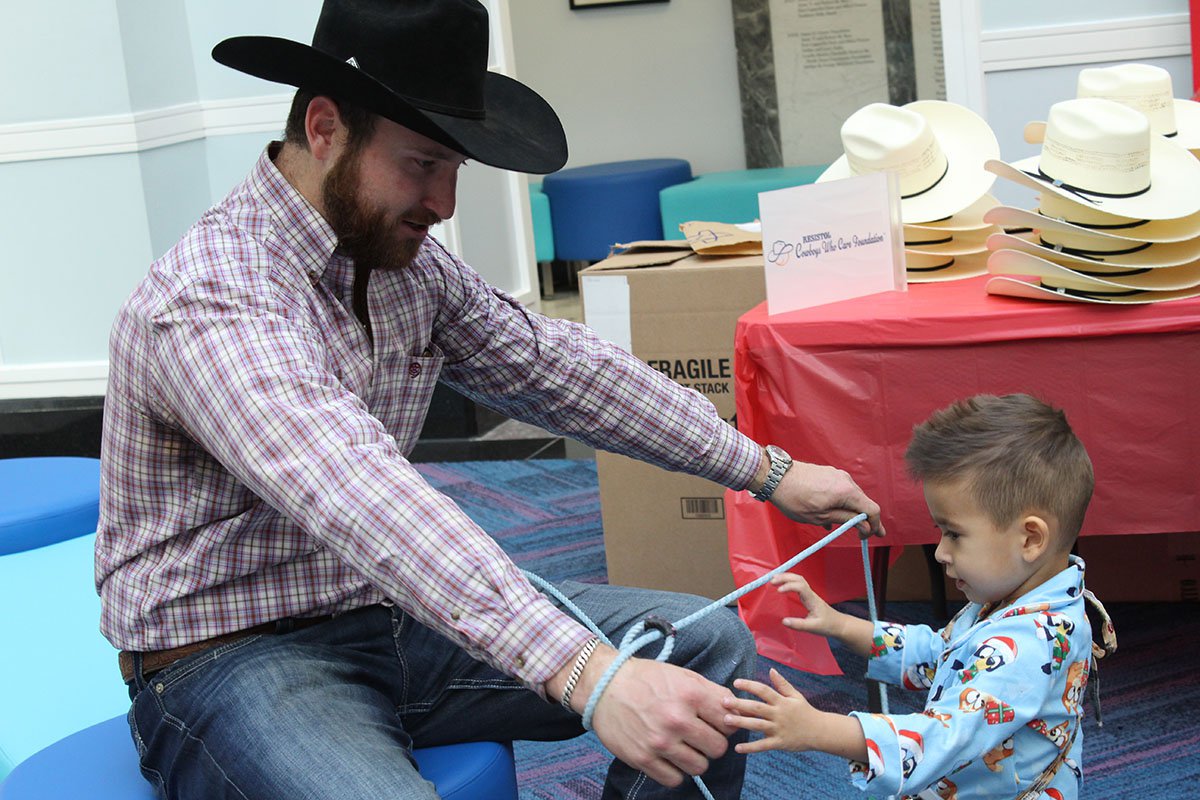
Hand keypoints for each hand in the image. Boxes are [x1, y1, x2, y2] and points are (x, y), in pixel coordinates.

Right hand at [590, 657, 735, 787]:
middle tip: (698, 735)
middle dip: (711, 743)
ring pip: (699, 767)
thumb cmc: (646, 679)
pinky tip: (668, 757)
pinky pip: (675, 780)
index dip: (725, 724)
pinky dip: (675, 771)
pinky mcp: (643, 758)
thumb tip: (738, 711)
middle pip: (718, 749)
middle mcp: (677, 720)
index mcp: (691, 694)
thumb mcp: (683, 676)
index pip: (729, 723)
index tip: (714, 723)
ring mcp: (660, 742)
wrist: (604, 685)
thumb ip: (713, 693)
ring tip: (683, 746)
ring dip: (695, 759)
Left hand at [723, 669, 818, 752]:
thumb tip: (770, 669)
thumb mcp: (795, 695)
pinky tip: (737, 748)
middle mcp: (779, 714)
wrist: (820, 731)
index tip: (736, 683)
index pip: (763, 690)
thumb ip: (782, 684)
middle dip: (740, 704)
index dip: (750, 685)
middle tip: (724, 702)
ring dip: (741, 723)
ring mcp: (779, 729)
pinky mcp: (780, 743)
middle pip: (757, 707)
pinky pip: (763, 746)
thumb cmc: (805, 711)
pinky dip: (750, 748)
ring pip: (757, 725)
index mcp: (782, 701)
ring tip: (726, 720)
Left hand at [768, 460, 884, 538]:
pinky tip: (828, 515)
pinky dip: (839, 503)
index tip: (873, 536)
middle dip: (864, 520)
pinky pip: (840, 490)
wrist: (775, 476)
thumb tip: (866, 526)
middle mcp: (845, 480)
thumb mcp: (821, 516)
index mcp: (847, 491)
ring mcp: (836, 474)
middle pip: (863, 502)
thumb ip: (846, 521)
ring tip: (839, 527)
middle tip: (863, 535)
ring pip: (851, 497)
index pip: (872, 509)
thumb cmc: (795, 498)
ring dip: (849, 512)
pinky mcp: (827, 473)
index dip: (875, 525)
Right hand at [773, 573, 876, 655]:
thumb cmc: (828, 625)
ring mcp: (810, 594)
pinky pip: (798, 584)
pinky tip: (781, 585)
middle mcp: (810, 594)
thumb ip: (798, 625)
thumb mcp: (813, 627)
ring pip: (798, 580)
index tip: (778, 591)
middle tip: (771, 580)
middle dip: (784, 577)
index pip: (800, 586)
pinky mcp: (808, 596)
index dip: (788, 586)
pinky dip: (788, 582)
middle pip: (798, 578)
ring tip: (773, 580)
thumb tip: (783, 621)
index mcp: (812, 599)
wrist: (839, 624)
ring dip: (786, 577)